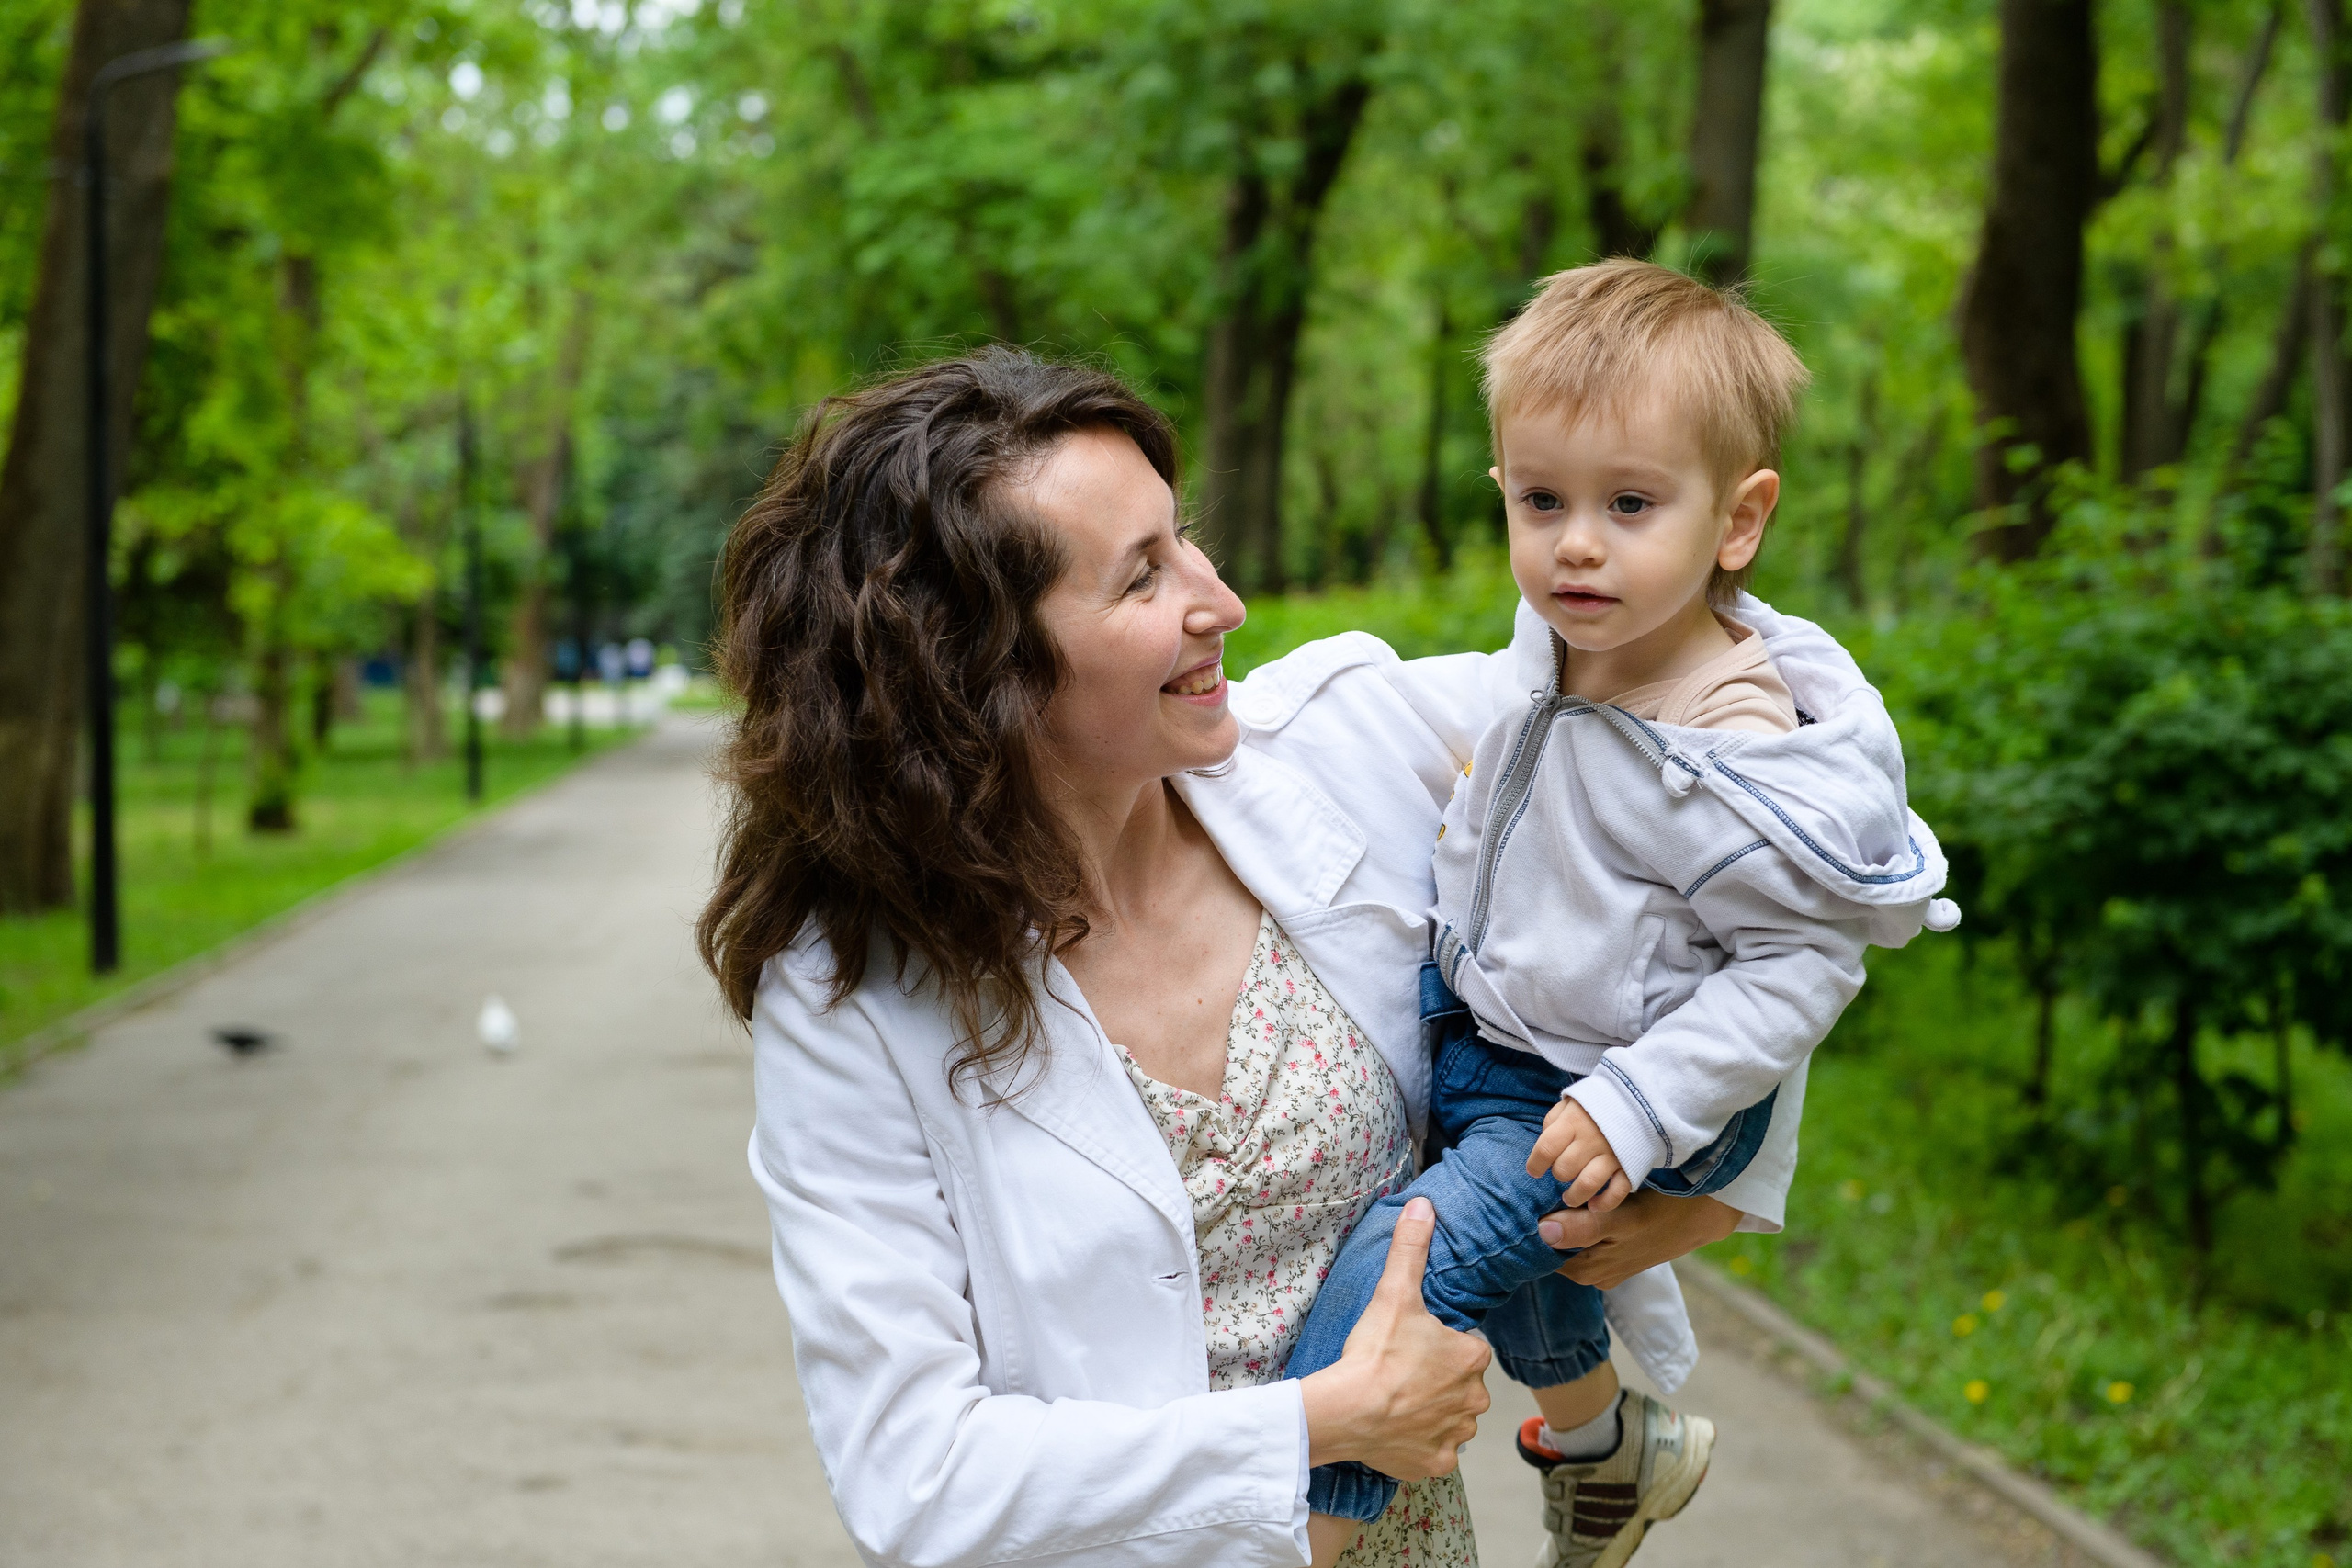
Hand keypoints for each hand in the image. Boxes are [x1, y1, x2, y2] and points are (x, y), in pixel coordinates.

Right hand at [1300, 1197, 1491, 1480]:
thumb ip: (1411, 1248)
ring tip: (1397, 1400)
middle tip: (1402, 1372)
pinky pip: (1435, 1451)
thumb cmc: (1376, 1353)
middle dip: (1439, 1379)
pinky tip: (1397, 1430)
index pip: (1467, 1346)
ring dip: (1432, 1411)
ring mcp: (1457, 1434)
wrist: (1349, 1410)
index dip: (1441, 1344)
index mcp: (1472, 1357)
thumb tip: (1424, 1205)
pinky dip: (1420, 1443)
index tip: (1414, 1345)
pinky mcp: (1437, 1462)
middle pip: (1462, 1384)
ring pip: (1452, 1418)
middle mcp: (1475, 1399)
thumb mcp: (1394, 1292)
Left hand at [1526, 1097, 1630, 1210]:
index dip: (1535, 1164)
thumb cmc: (1596, 1102)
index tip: (1534, 1171)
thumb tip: (1544, 1148)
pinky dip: (1604, 1203)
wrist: (1639, 1099)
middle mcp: (1591, 1138)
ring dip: (1574, 1196)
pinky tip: (1594, 1205)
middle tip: (1560, 1174)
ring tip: (1569, 1198)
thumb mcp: (1571, 1102)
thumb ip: (1554, 1121)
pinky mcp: (1630, 1164)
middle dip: (1558, 1175)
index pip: (1546, 1148)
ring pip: (1587, 1184)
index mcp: (1573, 1120)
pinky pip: (1617, 1191)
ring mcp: (1612, 1153)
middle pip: (1564, 1169)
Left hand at [1537, 1189, 1742, 1289]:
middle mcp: (1591, 1275)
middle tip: (1549, 1187)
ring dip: (1565, 1219)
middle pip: (1554, 1246)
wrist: (1701, 1218)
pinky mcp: (1615, 1256)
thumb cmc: (1661, 1215)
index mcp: (1586, 1271)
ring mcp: (1604, 1267)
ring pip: (1570, 1241)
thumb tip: (1542, 1232)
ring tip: (1565, 1191)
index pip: (1541, 1250)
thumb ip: (1582, 1229)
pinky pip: (1587, 1240)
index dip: (1534, 1223)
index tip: (1532, 1197)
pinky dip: (1583, 1221)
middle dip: (1549, 1219)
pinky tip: (1585, 1201)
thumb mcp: (1622, 1219)